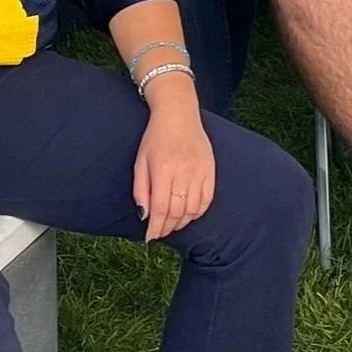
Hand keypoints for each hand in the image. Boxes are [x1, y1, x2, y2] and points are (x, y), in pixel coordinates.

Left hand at [133, 93, 214, 241]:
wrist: (178, 113)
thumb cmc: (155, 138)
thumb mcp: (140, 162)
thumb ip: (141, 190)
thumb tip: (145, 216)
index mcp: (163, 170)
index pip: (161, 208)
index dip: (156, 228)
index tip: (150, 238)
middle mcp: (183, 172)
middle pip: (177, 211)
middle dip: (167, 227)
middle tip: (160, 232)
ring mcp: (200, 170)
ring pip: (193, 208)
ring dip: (182, 221)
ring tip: (173, 224)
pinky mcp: (211, 169)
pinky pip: (207, 199)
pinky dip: (198, 211)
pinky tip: (189, 214)